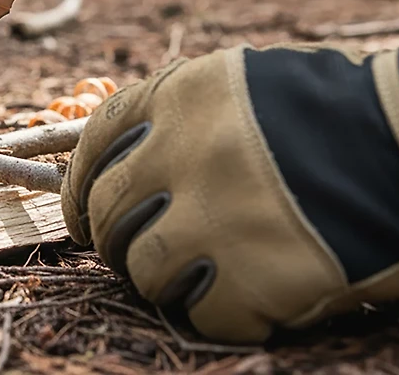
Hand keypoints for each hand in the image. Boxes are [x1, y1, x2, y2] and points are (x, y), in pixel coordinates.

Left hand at [61, 44, 398, 341]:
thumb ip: (174, 115)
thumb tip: (122, 160)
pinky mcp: (258, 277)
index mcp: (177, 96)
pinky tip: (243, 296)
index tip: (80, 211)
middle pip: (107, 209)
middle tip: (126, 251)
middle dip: (109, 236)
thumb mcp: (237, 84)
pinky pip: (201, 313)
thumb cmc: (323, 109)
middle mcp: (184, 152)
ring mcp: (217, 215)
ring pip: (143, 268)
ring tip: (188, 273)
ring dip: (158, 277)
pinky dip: (213, 311)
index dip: (76, 182)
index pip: (94, 142)